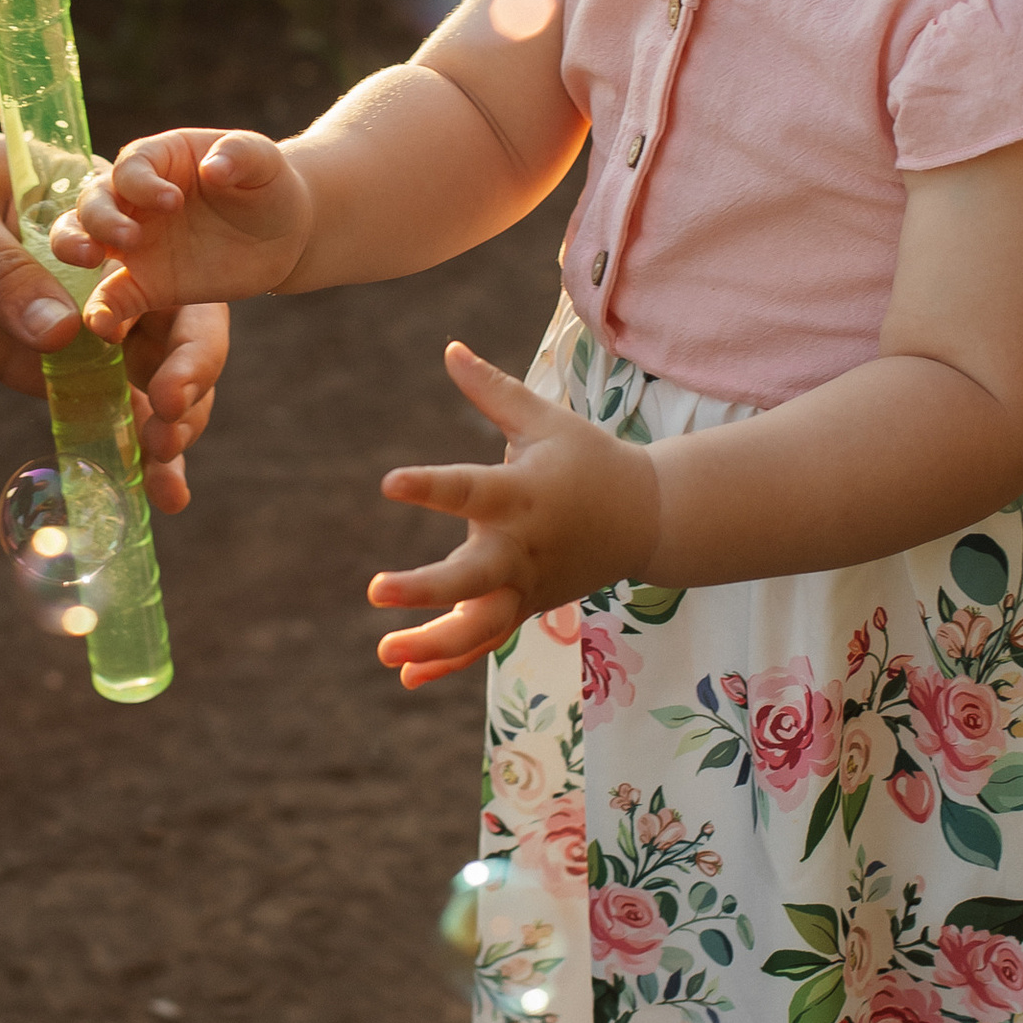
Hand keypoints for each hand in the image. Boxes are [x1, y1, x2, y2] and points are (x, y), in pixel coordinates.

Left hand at [0, 102, 227, 508]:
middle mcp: (100, 264)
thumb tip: (63, 335)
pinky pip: (82, 405)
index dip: (187, 325)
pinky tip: (136, 488)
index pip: (168, 264)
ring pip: (133, 377)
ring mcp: (68, 316)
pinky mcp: (30, 360)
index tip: (174, 380)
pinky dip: (110, 444)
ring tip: (167, 488)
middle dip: (182, 388)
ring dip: (158, 430)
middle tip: (170, 438)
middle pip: (168, 330)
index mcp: (99, 206)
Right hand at [53, 128, 312, 341]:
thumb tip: (213, 167)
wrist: (282, 234)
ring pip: (83, 240)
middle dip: (100, 218)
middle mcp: (134, 199)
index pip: (132, 166)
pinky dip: (100, 309)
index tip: (174, 202)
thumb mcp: (262, 160)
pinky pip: (113, 296)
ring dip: (75, 247)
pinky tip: (99, 323)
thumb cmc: (265, 184)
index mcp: (159, 159)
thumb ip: (239, 154)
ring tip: (90, 260)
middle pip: (94, 201)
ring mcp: (134, 243)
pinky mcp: (144, 284)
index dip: (144, 183)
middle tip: (128, 238)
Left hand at [369, 340, 662, 686]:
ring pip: (479, 627)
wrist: (648, 518)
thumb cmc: (588, 459)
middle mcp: (521, 548)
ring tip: (384, 652)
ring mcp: (525, 586)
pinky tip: (404, 674)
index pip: (469, 490)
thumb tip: (449, 349)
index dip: (430, 486)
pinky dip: (449, 661)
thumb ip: (493, 390)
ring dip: (433, 644)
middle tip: (375, 590)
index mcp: (522, 495)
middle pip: (471, 578)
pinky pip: (484, 641)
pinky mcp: (525, 607)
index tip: (389, 482)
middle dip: (425, 589)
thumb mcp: (545, 420)